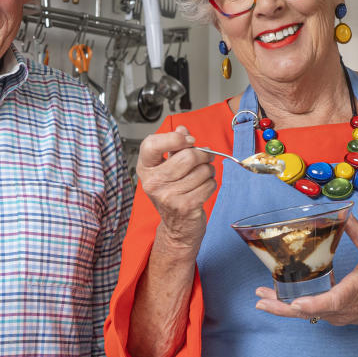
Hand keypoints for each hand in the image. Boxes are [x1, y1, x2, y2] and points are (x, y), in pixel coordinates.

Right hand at [136, 125, 216, 252]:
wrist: (177, 228)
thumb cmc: (173, 195)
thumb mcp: (168, 169)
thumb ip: (175, 147)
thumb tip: (182, 128)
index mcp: (146, 169)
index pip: (151, 144)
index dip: (173, 138)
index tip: (188, 140)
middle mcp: (152, 183)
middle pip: (187, 156)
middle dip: (203, 155)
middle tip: (205, 158)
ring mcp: (167, 196)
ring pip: (202, 170)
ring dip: (209, 171)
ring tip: (203, 176)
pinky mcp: (185, 206)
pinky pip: (209, 184)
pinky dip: (211, 184)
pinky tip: (203, 188)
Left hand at [253, 215, 357, 329]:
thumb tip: (344, 212)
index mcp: (353, 294)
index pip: (329, 303)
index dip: (310, 305)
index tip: (294, 304)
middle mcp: (342, 310)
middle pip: (308, 313)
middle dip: (281, 307)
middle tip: (259, 301)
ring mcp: (337, 316)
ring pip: (307, 315)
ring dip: (283, 307)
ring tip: (261, 299)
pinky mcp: (336, 316)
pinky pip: (313, 313)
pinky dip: (296, 307)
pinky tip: (282, 297)